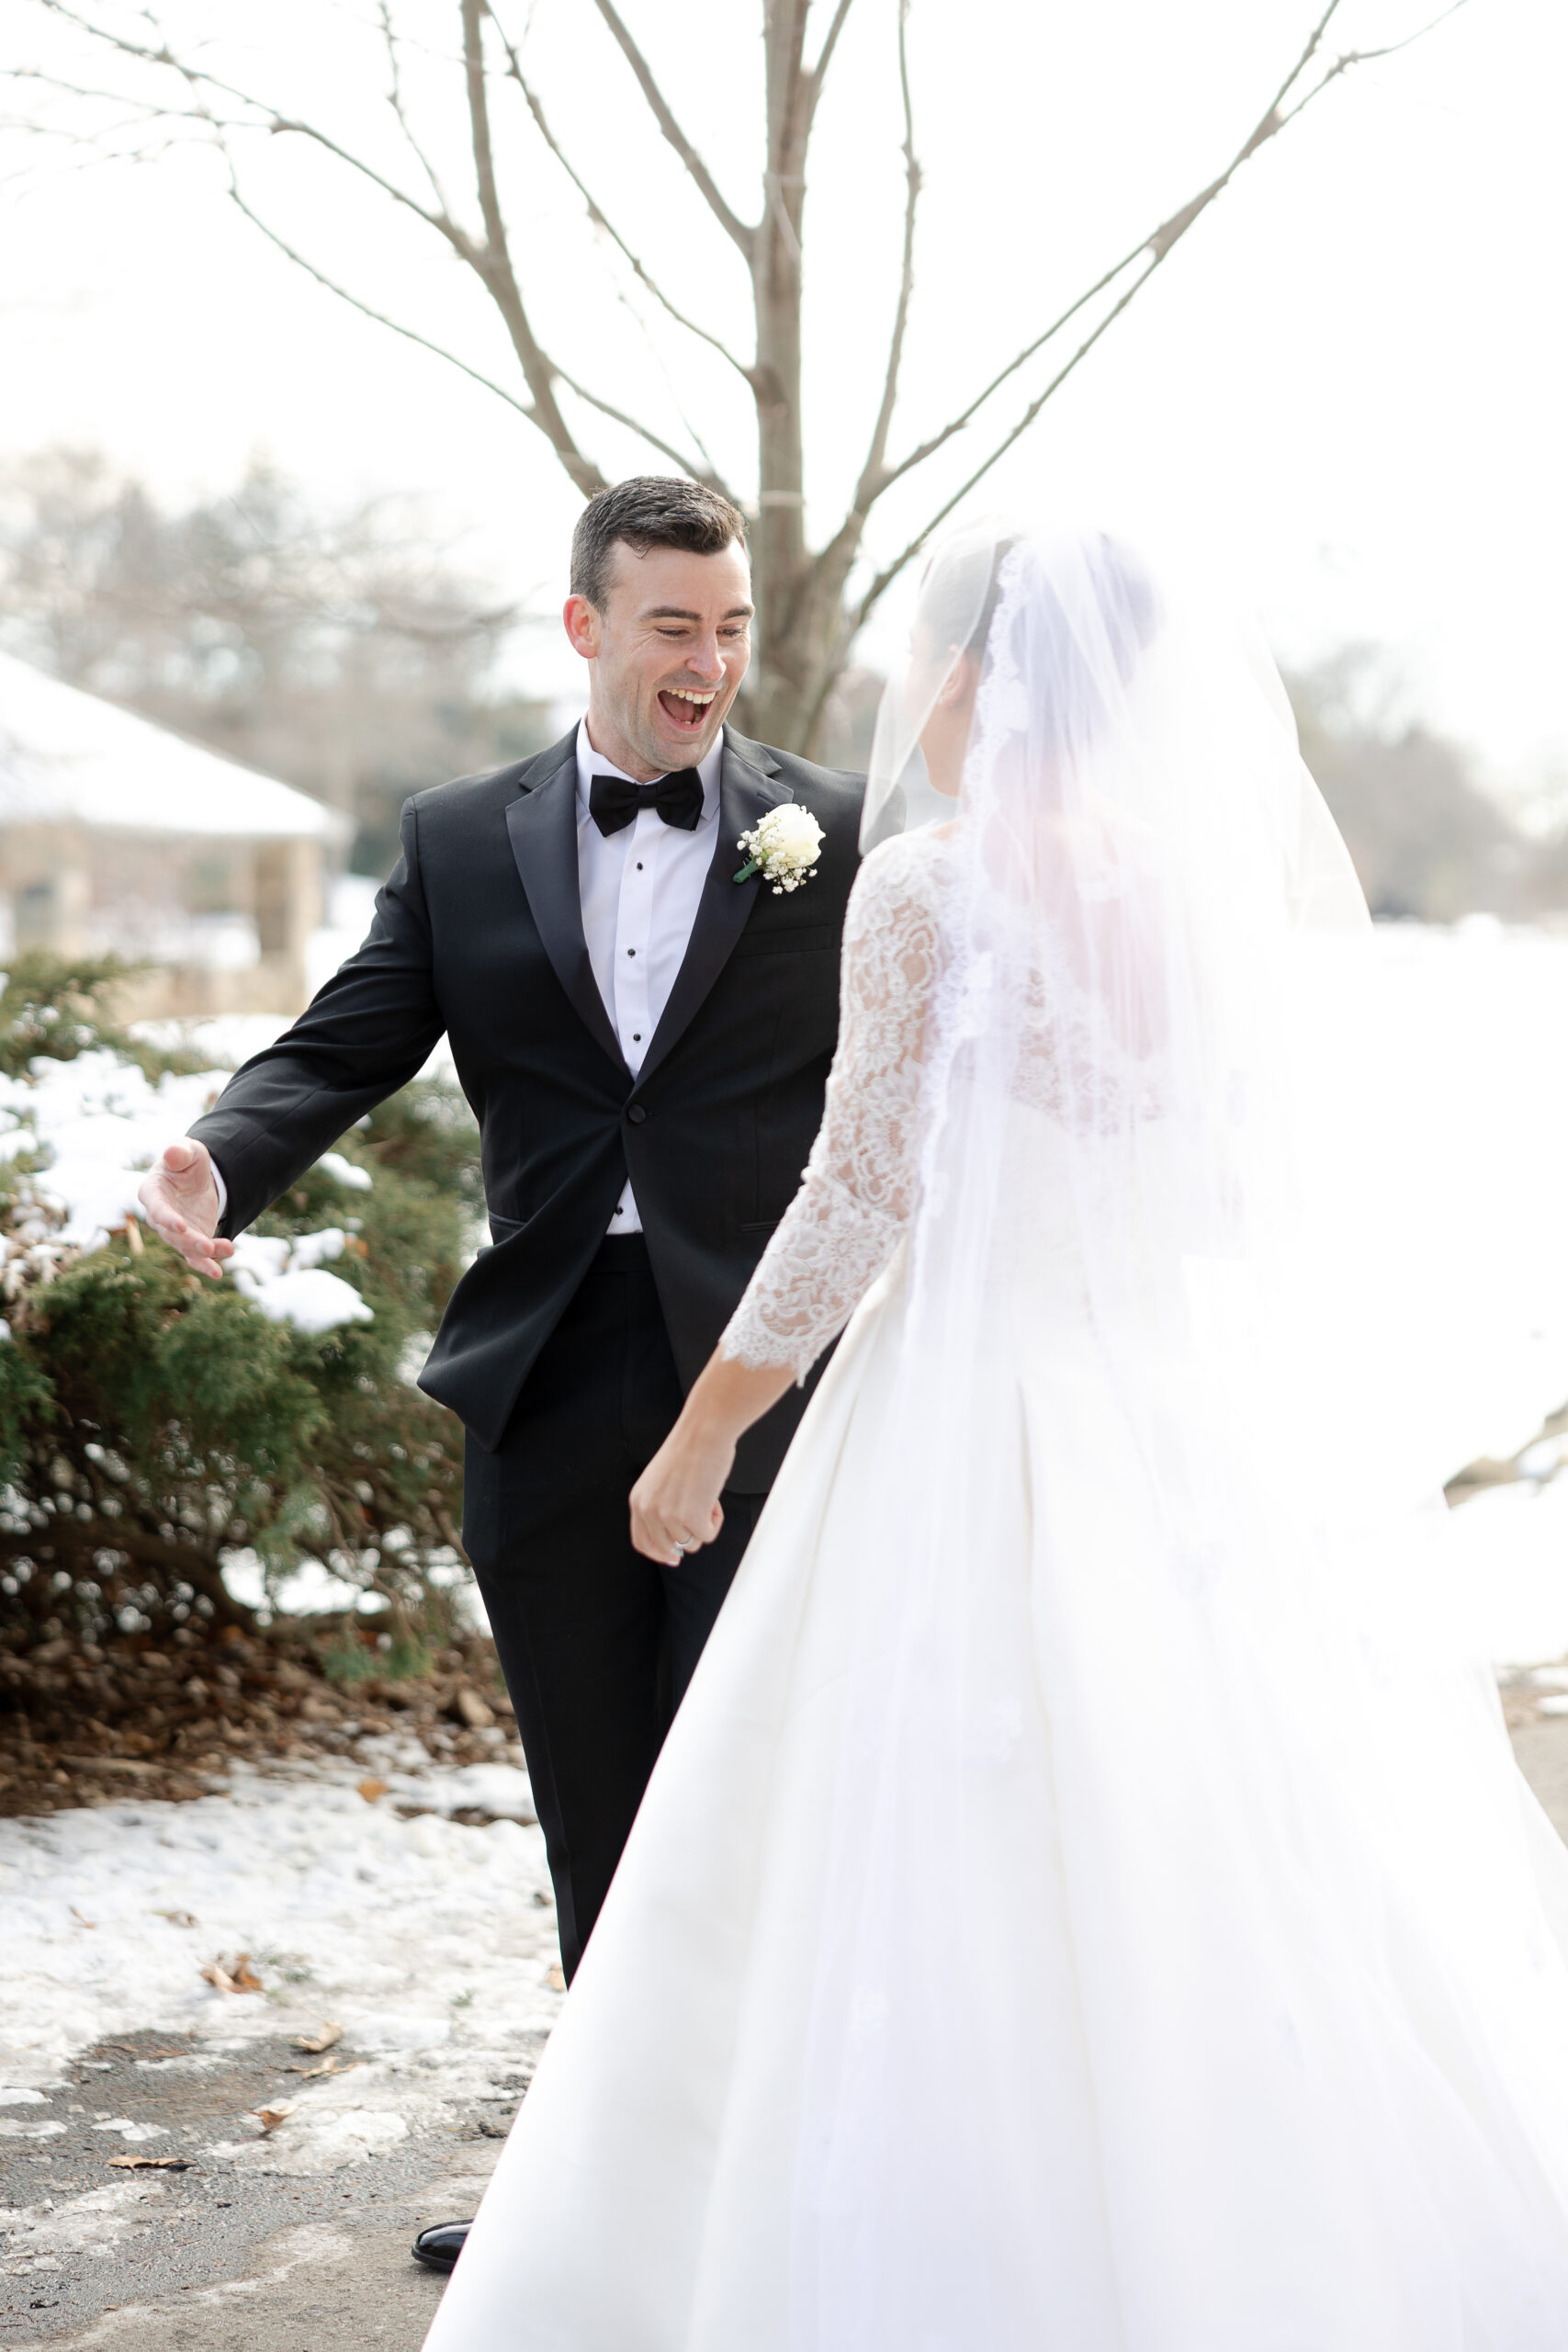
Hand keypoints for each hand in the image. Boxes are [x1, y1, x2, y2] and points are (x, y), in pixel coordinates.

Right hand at [137, 1138, 232, 1279]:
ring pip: (186, 1247)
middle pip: (171, 1233)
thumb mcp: (188, 1151)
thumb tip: (171, 1152)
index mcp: (152, 1191)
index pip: (156, 1207)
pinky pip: (195, 1257)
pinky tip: (217, 1273)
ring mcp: (174, 1232)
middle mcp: (159, 1216)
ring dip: (204, 1252)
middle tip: (207, 1246)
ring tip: (227, 1250)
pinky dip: (205, 1266)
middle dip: (189, 1240)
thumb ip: (179, 1152)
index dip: (167, 1218)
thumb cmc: (186, 1161)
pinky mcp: (190, 1241)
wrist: (196, 1177)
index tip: (180, 1225)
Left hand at [630, 1417, 735, 1565]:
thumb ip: (661, 1508)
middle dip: (688, 1538)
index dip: (658, 1553)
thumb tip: (677, 1545)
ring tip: (706, 1496)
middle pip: (669, 1547)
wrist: (704, 1432)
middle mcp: (648, 1510)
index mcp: (638, 1500)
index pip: (642, 1542)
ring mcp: (668, 1516)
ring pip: (691, 1543)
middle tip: (702, 1518)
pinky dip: (716, 1521)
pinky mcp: (691, 1518)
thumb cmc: (690, 1450)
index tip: (674, 1558)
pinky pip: (708, 1535)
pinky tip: (714, 1497)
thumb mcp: (662, 1482)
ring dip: (703, 1525)